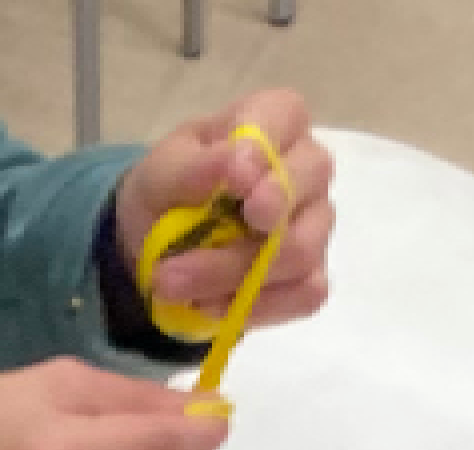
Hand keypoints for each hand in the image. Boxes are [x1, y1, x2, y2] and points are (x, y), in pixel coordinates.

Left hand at [113, 91, 335, 330]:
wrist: (157, 246)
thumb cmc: (167, 192)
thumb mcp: (160, 173)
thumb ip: (196, 166)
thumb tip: (239, 161)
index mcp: (275, 120)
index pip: (285, 119)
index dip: (263, 153)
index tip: (235, 181)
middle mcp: (309, 167)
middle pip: (304, 189)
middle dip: (247, 223)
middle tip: (185, 254)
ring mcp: (316, 222)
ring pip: (300, 251)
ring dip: (228, 276)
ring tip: (170, 284)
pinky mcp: (311, 273)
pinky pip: (304, 293)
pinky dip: (252, 306)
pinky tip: (208, 305)